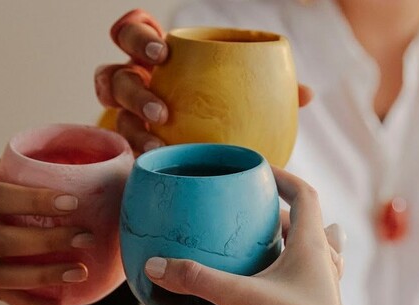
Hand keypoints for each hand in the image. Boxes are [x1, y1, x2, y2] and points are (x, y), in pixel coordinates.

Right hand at [95, 9, 313, 153]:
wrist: (201, 151)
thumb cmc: (220, 110)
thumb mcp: (240, 93)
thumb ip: (267, 89)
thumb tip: (306, 95)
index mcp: (156, 56)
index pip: (133, 30)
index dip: (139, 36)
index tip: (164, 53)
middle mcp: (133, 80)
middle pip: (113, 70)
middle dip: (130, 82)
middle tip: (159, 104)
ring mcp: (126, 113)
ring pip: (112, 111)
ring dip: (133, 120)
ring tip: (158, 137)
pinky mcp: (127, 143)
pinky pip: (123, 144)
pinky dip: (137, 150)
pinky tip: (156, 161)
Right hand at [141, 168, 395, 304]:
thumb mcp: (242, 297)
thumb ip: (198, 279)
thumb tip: (154, 266)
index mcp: (312, 245)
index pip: (304, 195)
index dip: (283, 177)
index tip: (258, 171)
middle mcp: (319, 262)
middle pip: (303, 223)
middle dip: (277, 212)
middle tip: (246, 210)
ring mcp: (316, 289)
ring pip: (302, 254)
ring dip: (282, 243)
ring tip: (254, 241)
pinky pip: (291, 284)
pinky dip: (274, 276)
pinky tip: (251, 286)